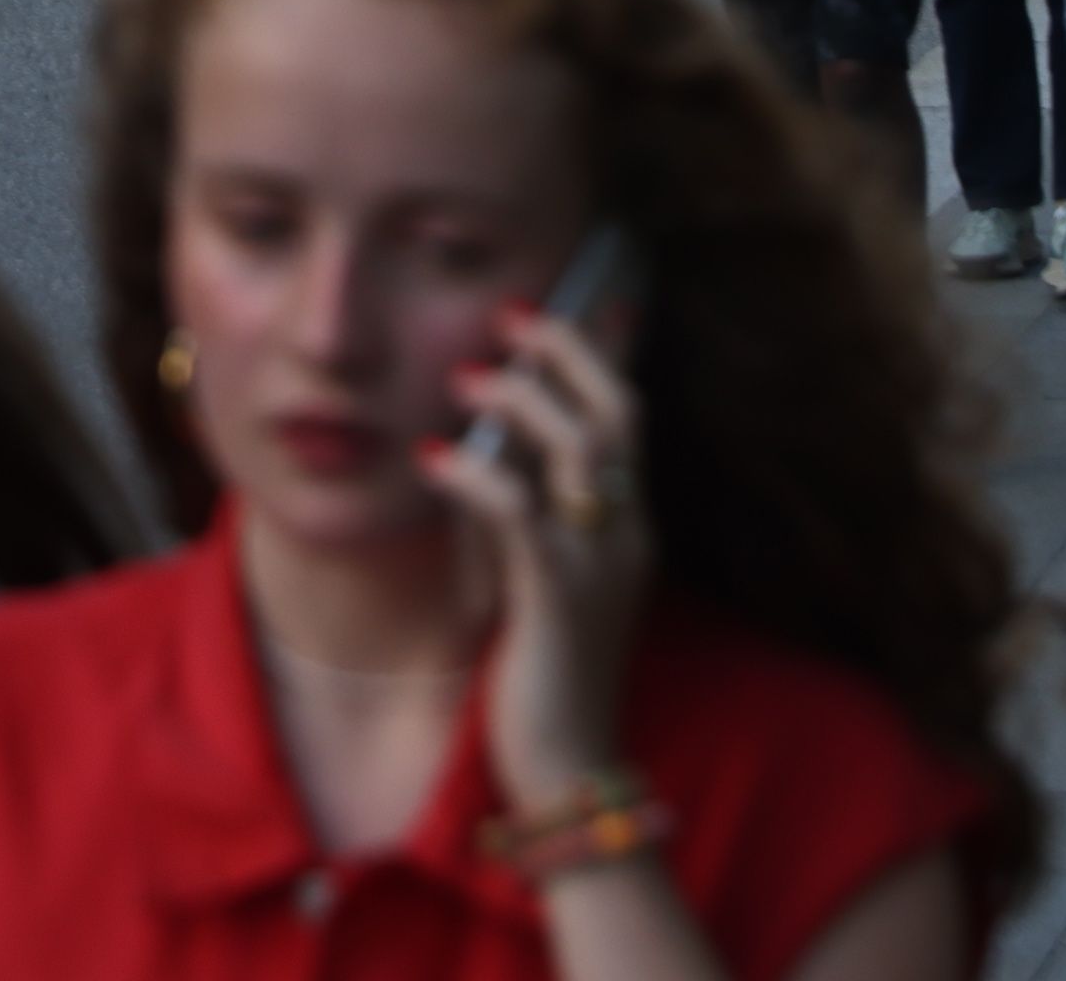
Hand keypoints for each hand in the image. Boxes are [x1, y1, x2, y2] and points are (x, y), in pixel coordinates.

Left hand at [427, 296, 654, 814]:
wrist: (565, 769)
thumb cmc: (541, 673)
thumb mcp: (538, 580)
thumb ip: (525, 518)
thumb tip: (480, 450)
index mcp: (628, 528)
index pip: (631, 418)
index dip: (607, 353)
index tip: (587, 297)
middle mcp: (626, 535)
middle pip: (617, 414)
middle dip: (566, 353)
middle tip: (511, 317)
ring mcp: (599, 566)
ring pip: (579, 449)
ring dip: (519, 402)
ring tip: (465, 378)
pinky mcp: (557, 599)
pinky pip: (521, 513)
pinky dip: (477, 475)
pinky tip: (433, 459)